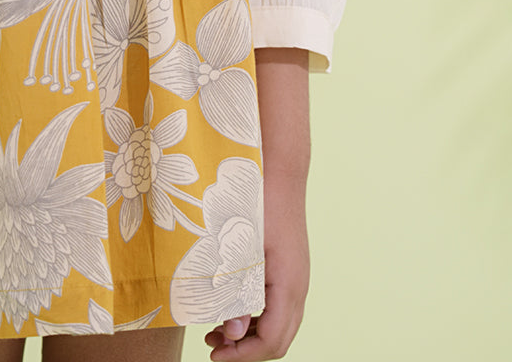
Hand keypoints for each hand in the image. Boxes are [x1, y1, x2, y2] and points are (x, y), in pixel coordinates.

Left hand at [203, 180, 309, 358]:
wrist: (279, 170)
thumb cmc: (257, 202)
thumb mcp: (240, 247)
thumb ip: (236, 291)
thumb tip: (232, 332)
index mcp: (288, 286)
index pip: (272, 341)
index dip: (243, 355)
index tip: (214, 355)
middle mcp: (299, 287)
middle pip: (279, 339)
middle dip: (246, 350)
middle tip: (212, 345)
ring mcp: (297, 278)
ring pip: (280, 325)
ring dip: (250, 334)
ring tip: (216, 331)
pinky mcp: (290, 269)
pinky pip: (277, 307)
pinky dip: (256, 316)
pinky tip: (231, 307)